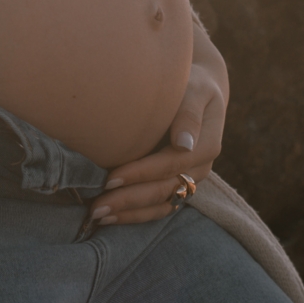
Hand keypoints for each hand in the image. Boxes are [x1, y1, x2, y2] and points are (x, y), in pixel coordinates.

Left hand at [91, 27, 228, 225]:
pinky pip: (159, 207)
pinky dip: (135, 215)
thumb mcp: (195, 89)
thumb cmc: (192, 84)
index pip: (171, 164)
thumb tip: (183, 144)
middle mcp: (200, 168)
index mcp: (207, 145)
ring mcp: (190, 180)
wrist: (198, 90)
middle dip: (129, 200)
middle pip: (164, 190)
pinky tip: (110, 217)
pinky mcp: (178, 185)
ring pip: (161, 204)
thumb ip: (188, 114)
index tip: (110, 178)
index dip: (140, 173)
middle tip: (96, 207)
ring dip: (130, 213)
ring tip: (98, 216)